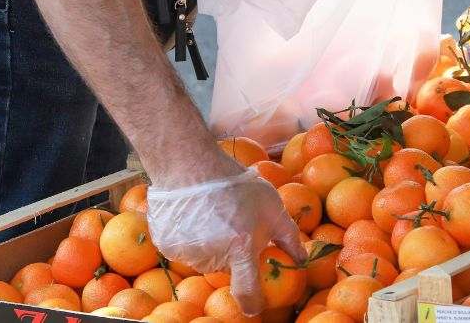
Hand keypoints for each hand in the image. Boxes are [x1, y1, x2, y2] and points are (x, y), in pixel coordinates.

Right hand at [146, 171, 305, 315]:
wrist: (193, 165)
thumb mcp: (272, 206)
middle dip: (232, 253)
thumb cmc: (237, 185)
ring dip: (210, 244)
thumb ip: (288, 237)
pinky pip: (184, 249)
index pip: (247, 292)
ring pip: (204, 258)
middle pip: (226, 267)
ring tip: (212, 215)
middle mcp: (213, 256)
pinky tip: (193, 215)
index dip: (253, 303)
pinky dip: (189, 237)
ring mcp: (187, 252)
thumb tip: (302, 259)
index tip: (255, 305)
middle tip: (232, 225)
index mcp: (240, 249)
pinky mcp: (167, 245)